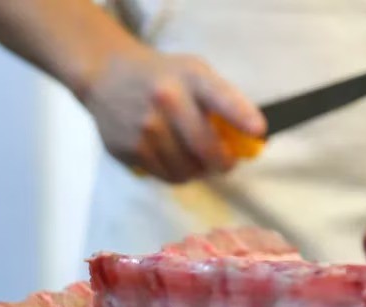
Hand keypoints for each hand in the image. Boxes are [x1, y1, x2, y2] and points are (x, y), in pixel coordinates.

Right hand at [81, 46, 264, 183]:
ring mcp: (144, 128)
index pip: (220, 97)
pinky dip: (176, 174)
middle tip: (226, 164)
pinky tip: (175, 161)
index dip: (241, 115)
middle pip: (204, 146)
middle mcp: (166, 100)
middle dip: (222, 162)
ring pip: (185, 169)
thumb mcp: (193, 71)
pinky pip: (163, 175)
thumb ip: (219, 99)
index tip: (258, 131)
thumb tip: (247, 139)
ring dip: (198, 171)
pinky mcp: (128, 149)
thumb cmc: (161, 76)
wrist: (107, 78)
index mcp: (189, 76)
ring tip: (198, 162)